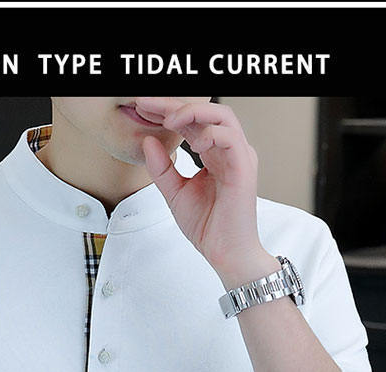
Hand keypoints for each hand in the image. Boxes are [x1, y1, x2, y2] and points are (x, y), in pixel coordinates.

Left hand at [137, 96, 278, 287]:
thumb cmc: (208, 227)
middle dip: (174, 104)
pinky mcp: (244, 168)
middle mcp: (228, 150)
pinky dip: (210, 134)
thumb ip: (161, 168)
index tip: (141, 107)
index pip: (190, 122)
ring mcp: (238, 157)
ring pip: (222, 116)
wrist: (225, 253)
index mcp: (213, 154)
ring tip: (170, 120)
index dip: (166, 111)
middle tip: (147, 104)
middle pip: (205, 111)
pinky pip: (230, 137)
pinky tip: (193, 144)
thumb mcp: (174, 193)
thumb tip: (148, 140)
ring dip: (193, 112)